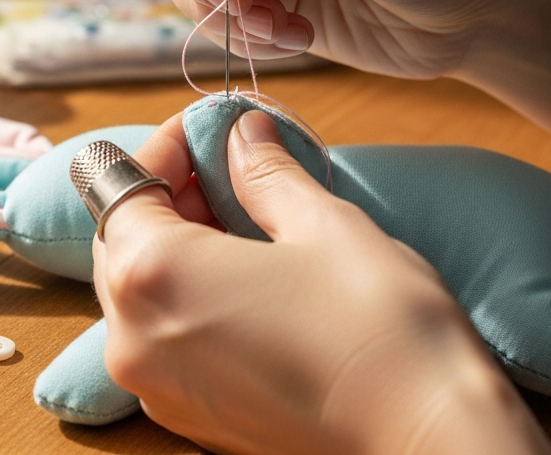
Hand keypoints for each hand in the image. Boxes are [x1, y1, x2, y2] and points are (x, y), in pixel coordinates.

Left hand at [93, 110, 550, 454]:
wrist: (429, 442)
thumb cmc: (382, 332)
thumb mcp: (326, 225)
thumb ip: (267, 173)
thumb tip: (245, 134)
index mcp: (153, 275)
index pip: (123, 182)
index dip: (169, 145)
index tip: (215, 128)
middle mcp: (134, 338)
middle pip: (120, 239)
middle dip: (169, 196)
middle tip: (234, 171)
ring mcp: (156, 387)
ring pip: (138, 293)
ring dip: (177, 248)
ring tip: (248, 226)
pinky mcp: (189, 419)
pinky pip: (164, 341)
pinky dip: (189, 302)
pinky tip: (250, 285)